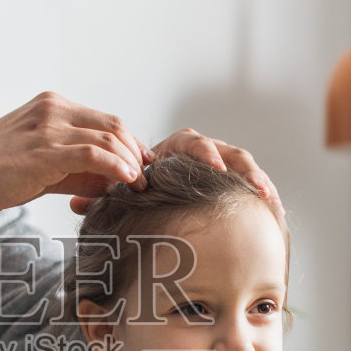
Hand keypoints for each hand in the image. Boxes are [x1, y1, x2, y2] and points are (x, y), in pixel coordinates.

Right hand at [0, 92, 149, 243]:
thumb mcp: (35, 164)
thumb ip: (72, 169)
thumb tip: (107, 183)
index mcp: (49, 105)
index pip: (104, 120)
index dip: (128, 145)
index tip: (139, 168)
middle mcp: (51, 109)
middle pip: (113, 125)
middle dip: (135, 153)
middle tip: (144, 179)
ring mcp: (48, 127)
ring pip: (109, 139)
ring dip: (131, 164)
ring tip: (137, 186)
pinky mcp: (45, 151)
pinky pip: (95, 155)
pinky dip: (118, 168)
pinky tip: (126, 182)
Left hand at [67, 128, 281, 214]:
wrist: (156, 189)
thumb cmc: (140, 189)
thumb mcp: (122, 191)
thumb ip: (102, 193)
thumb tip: (76, 203)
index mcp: (176, 150)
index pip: (191, 142)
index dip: (202, 153)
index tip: (213, 169)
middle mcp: (202, 154)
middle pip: (225, 151)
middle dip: (237, 166)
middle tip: (246, 182)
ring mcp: (221, 168)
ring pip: (242, 165)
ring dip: (256, 178)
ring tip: (267, 197)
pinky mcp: (233, 183)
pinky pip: (250, 182)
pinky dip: (264, 191)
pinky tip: (274, 207)